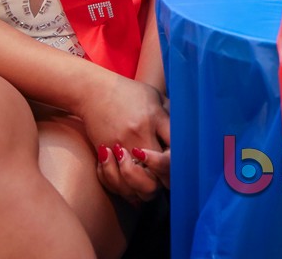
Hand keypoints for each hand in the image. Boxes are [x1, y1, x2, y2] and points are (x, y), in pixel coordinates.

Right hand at [76, 73, 169, 201]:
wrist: (93, 92)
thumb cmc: (129, 93)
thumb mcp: (155, 97)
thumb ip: (171, 116)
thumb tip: (188, 133)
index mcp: (155, 118)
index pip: (175, 150)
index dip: (180, 162)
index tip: (178, 162)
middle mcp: (139, 134)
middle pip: (160, 173)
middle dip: (167, 180)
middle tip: (166, 177)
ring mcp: (121, 146)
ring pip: (139, 184)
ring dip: (147, 188)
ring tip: (149, 182)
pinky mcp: (105, 154)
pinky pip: (117, 182)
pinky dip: (126, 188)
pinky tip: (131, 183)